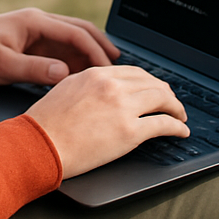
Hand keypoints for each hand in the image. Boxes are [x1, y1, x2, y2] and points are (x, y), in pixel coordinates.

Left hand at [0, 7, 119, 85]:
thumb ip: (33, 69)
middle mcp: (41, 23)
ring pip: (74, 39)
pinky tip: (85, 74)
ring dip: (91, 53)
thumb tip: (64, 74)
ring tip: (108, 72)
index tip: (108, 69)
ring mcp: (39, 32)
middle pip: (81, 31)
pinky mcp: (35, 42)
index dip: (95, 51)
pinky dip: (77, 59)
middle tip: (119, 66)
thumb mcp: (2, 64)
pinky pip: (63, 48)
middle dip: (101, 47)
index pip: (76, 33)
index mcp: (36, 22)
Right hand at [27, 66, 188, 177]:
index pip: (134, 72)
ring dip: (176, 108)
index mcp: (96, 74)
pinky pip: (163, 125)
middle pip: (152, 83)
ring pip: (162, 100)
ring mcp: (122, 107)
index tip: (154, 91)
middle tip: (172, 104)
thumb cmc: (44, 124)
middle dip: (166, 94)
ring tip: (179, 117)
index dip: (149, 82)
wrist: (37, 145)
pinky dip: (177, 127)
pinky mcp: (129, 132)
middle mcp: (112, 86)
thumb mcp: (65, 90)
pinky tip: (180, 131)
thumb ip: (88, 85)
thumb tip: (103, 90)